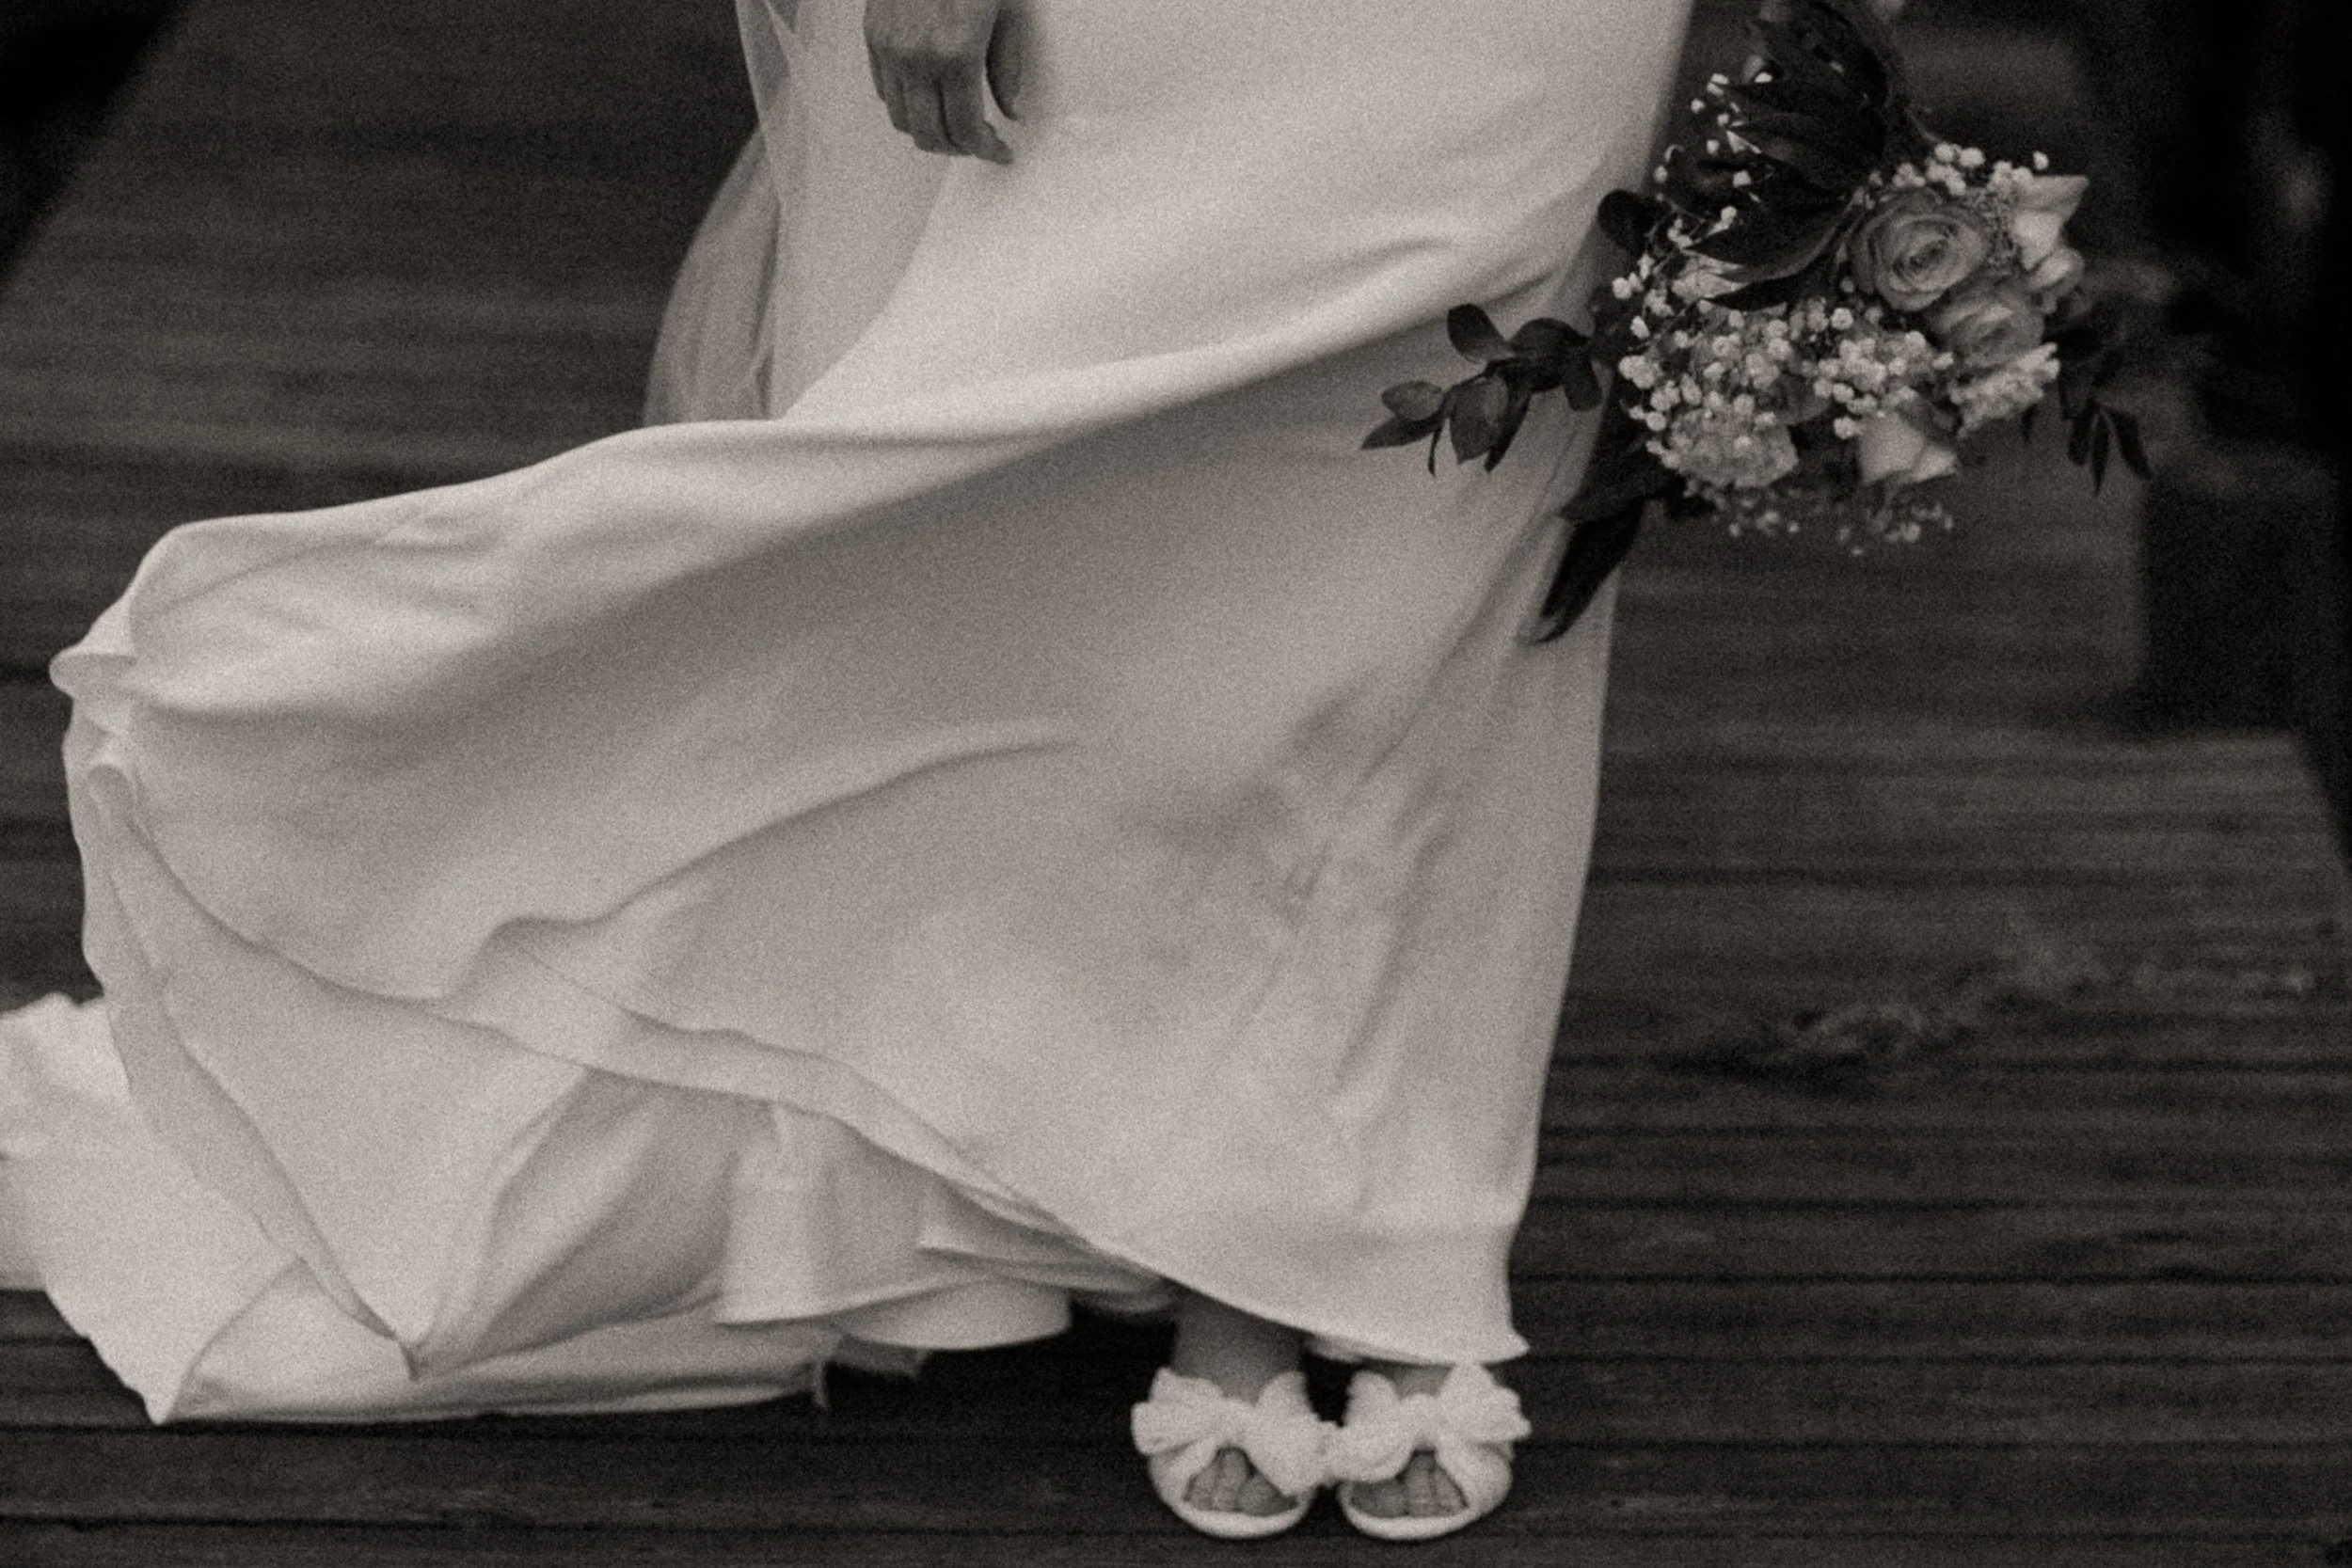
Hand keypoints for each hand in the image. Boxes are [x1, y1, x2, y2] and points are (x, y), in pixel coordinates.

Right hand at [864, 0, 1026, 164]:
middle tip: (978, 142)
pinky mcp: (873, 37)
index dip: (986, 151)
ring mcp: (890, 49)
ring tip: (952, 121)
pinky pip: (884, 90)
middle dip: (958, 149)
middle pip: (930, 135)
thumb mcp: (1008, 10)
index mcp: (956, 53)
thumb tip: (1010, 110)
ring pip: (902, 119)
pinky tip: (928, 96)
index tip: (1000, 153)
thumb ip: (1007, 65)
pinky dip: (907, 105)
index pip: (966, 129)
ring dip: (930, 131)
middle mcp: (917, 58)